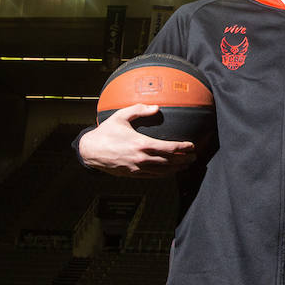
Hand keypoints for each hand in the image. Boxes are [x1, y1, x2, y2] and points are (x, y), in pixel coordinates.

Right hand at [78, 105, 196, 177]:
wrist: (90, 151)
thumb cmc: (106, 132)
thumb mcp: (121, 116)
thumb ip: (140, 110)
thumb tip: (157, 107)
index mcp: (141, 144)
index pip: (169, 148)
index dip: (183, 148)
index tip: (192, 146)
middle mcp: (141, 159)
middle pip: (169, 161)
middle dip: (184, 159)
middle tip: (194, 157)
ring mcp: (137, 169)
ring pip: (163, 171)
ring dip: (177, 169)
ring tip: (186, 165)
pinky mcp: (132, 174)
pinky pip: (153, 176)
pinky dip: (164, 174)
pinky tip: (170, 171)